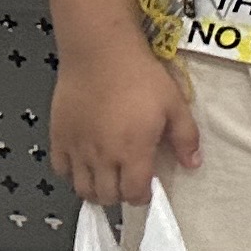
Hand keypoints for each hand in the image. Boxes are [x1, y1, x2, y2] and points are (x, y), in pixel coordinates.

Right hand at [49, 36, 198, 207]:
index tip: (147, 189)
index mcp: (133, 152)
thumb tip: (192, 165)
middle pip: (106, 197)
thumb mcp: (174, 104)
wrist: (101, 54)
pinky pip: (60, 170)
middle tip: (128, 182)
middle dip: (120, 196)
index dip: (142, 197)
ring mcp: (77, 149)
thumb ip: (185, 137)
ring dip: (95, 191)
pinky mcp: (58, 138)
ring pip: (82, 189)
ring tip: (106, 179)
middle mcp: (102, 158)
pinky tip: (84, 164)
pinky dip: (72, 174)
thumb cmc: (141, 77)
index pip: (134, 194)